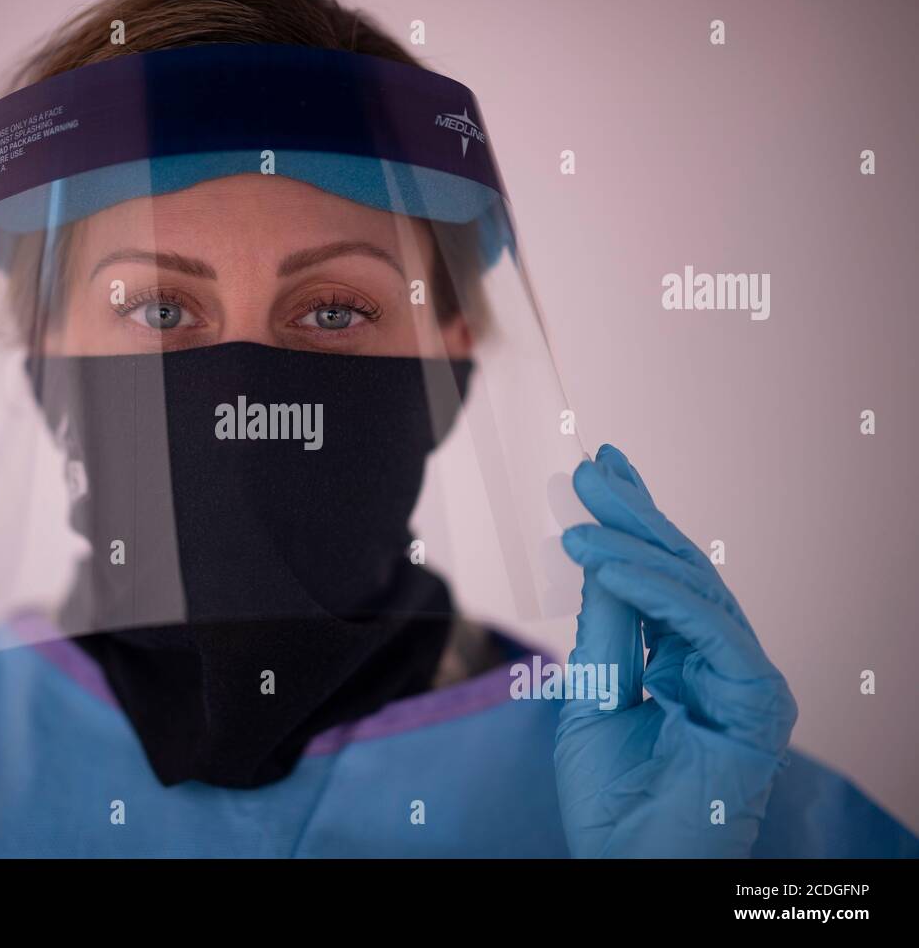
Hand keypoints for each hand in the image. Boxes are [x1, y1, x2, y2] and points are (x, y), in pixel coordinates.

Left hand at [554, 444, 795, 856]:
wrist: (627, 868)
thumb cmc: (609, 799)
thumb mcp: (592, 694)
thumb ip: (605, 627)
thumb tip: (597, 552)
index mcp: (681, 661)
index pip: (660, 577)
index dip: (634, 521)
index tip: (601, 469)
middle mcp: (717, 663)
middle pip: (681, 572)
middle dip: (634, 516)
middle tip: (590, 470)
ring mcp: (742, 680)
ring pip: (695, 591)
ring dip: (633, 548)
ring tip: (579, 521)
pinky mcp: (759, 701)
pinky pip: (709, 630)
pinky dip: (657, 595)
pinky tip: (609, 568)